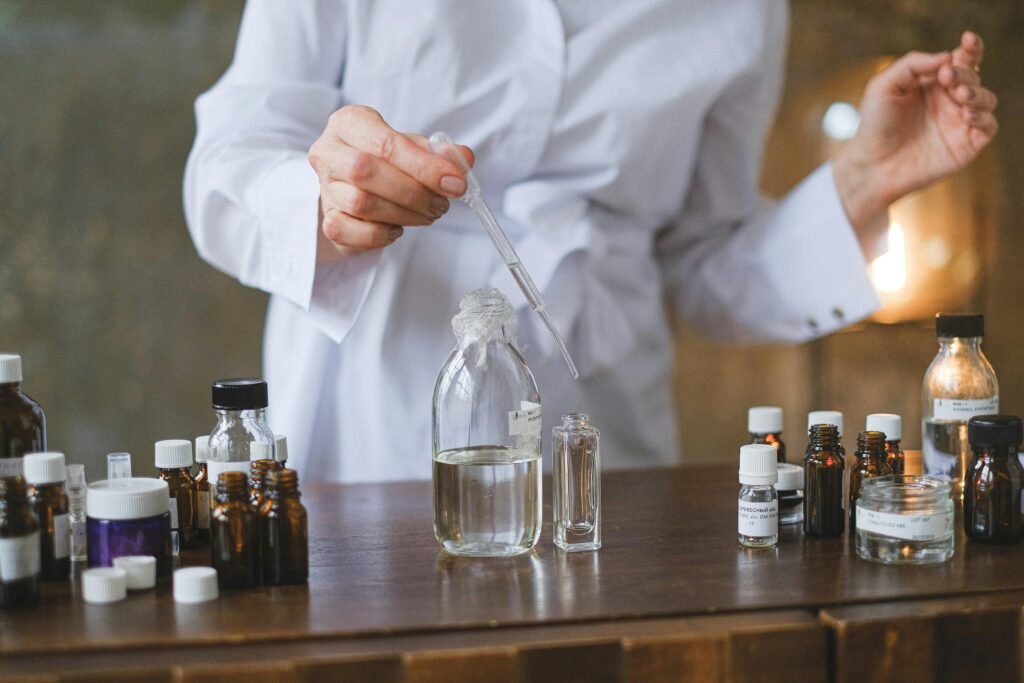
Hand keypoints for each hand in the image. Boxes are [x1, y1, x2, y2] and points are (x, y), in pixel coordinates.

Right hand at [308, 105, 473, 261]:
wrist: (353, 189)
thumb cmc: (385, 163)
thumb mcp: (413, 148)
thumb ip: (439, 152)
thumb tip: (463, 159)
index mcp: (350, 122)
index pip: (386, 143)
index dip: (425, 166)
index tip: (456, 183)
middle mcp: (329, 151)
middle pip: (366, 172)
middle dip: (414, 192)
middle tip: (441, 204)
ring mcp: (324, 187)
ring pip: (360, 203)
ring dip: (403, 214)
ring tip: (427, 214)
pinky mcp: (325, 218)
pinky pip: (349, 231)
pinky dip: (379, 235)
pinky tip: (396, 228)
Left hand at [833, 31, 997, 257]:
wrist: (872, 164)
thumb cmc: (875, 124)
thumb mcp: (884, 86)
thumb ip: (912, 64)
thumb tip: (948, 57)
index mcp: (934, 82)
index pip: (961, 60)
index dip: (971, 48)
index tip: (968, 40)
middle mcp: (950, 100)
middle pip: (973, 77)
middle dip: (965, 73)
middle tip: (948, 78)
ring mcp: (959, 122)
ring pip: (987, 99)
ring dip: (977, 93)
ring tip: (959, 95)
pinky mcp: (966, 145)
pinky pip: (988, 127)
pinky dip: (983, 118)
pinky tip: (965, 115)